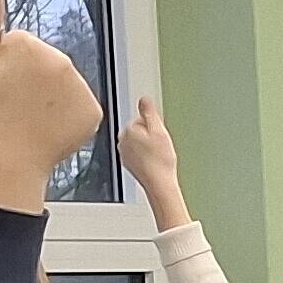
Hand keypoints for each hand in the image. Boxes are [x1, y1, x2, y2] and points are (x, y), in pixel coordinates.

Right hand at [0, 0, 103, 213]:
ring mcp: (80, 87)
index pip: (21, 44)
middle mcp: (61, 60)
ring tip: (28, 116)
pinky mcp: (92, 112)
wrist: (4, 161)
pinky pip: (78, 106)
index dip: (6, 64)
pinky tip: (47, 126)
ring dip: (49, 96)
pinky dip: (66, 115)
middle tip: (12, 103)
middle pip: (45, 62)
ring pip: (63, 84)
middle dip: (30, 78)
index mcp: (29, 45)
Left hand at [117, 96, 185, 227]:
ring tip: (157, 155)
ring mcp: (124, 153)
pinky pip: (137, 155)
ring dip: (147, 147)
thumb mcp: (158, 130)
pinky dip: (145, 157)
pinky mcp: (128, 163)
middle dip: (149, 136)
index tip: (160, 136)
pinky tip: (153, 162)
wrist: (159, 183)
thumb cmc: (160, 160)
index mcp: (128, 130)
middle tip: (160, 146)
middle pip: (139, 130)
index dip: (154, 127)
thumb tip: (143, 99)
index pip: (142, 120)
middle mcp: (122, 140)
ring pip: (138, 143)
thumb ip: (149, 112)